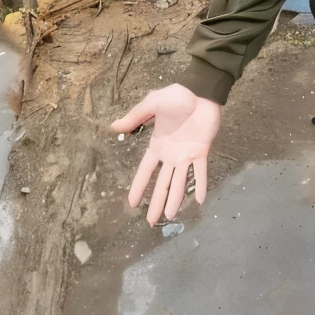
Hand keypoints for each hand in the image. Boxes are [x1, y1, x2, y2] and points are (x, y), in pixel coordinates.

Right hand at [111, 84, 221, 223]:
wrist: (200, 91)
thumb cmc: (176, 97)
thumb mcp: (152, 105)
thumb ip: (135, 117)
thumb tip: (113, 127)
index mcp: (158, 146)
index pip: (146, 171)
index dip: (139, 187)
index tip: (132, 204)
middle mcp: (171, 156)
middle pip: (162, 183)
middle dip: (156, 202)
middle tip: (151, 223)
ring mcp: (186, 155)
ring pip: (179, 182)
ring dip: (175, 199)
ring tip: (170, 217)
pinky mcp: (201, 151)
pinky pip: (200, 172)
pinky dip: (200, 185)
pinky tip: (200, 200)